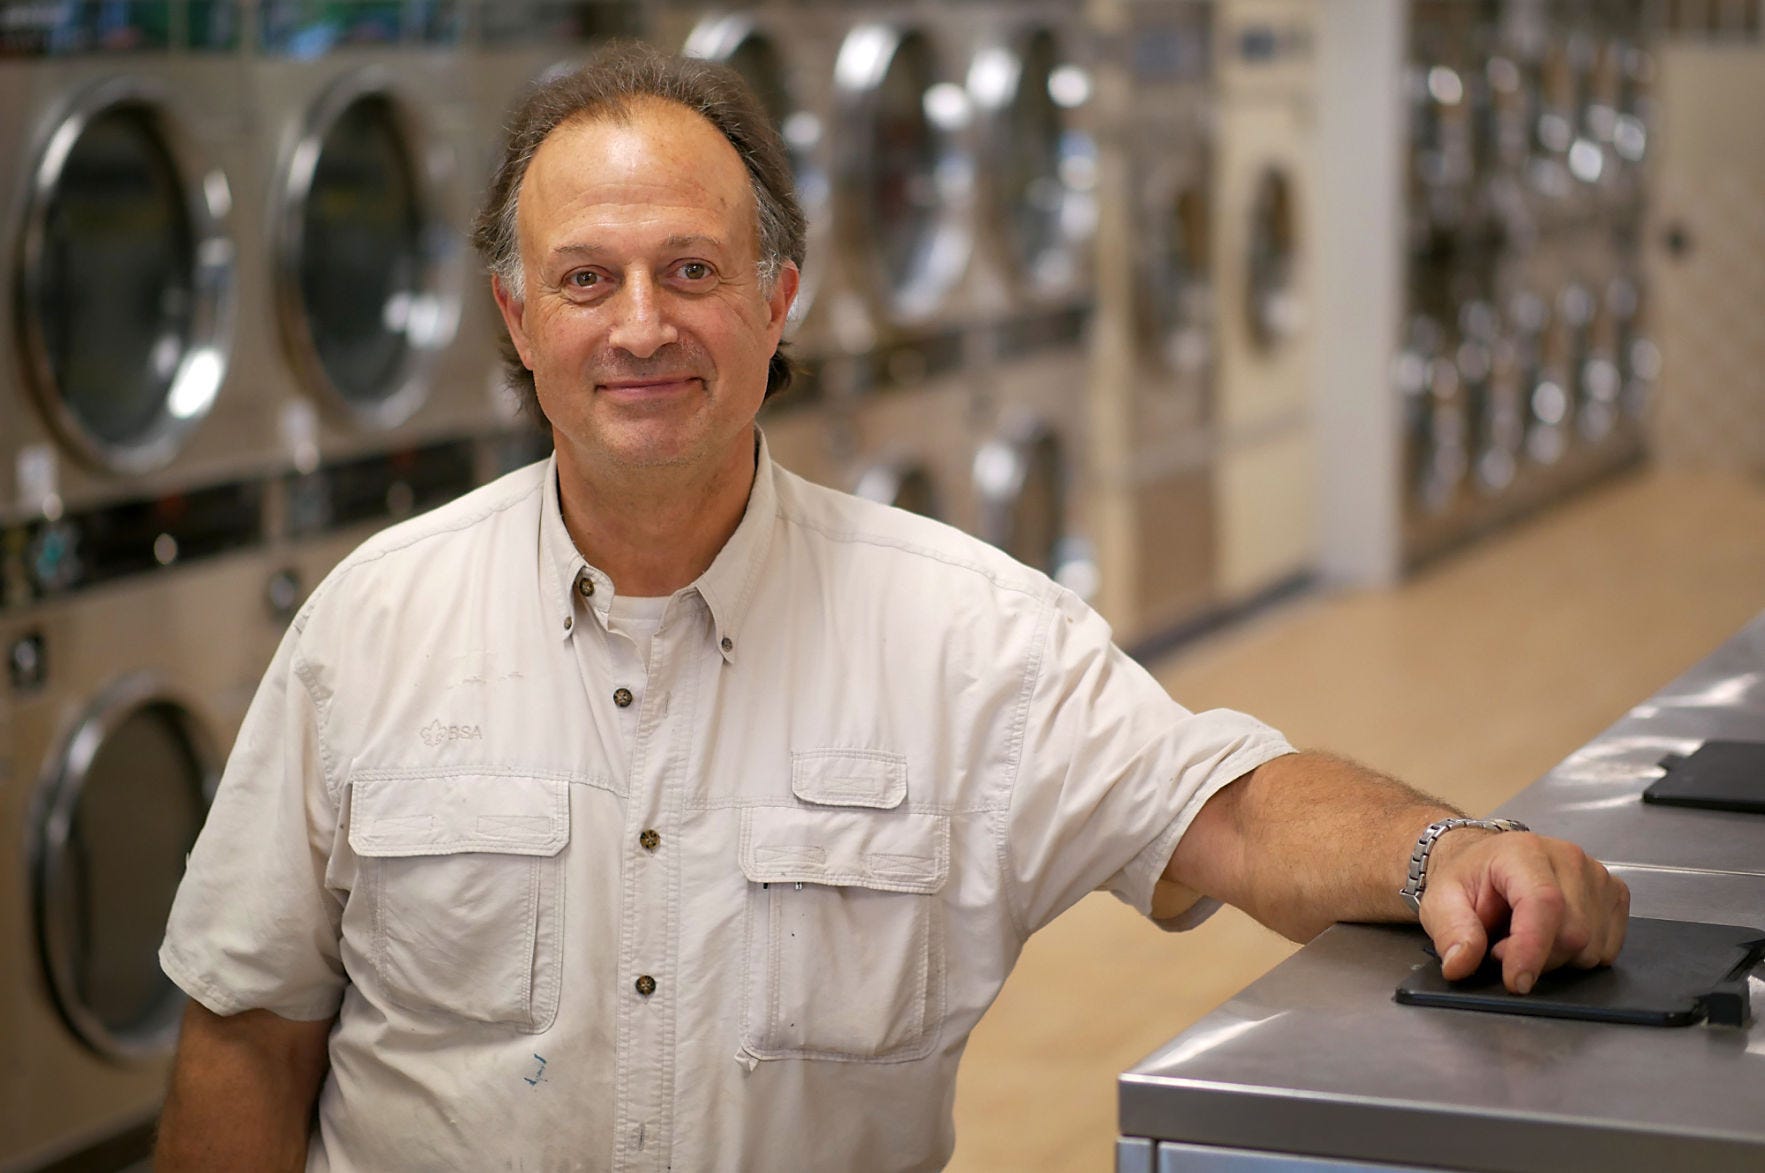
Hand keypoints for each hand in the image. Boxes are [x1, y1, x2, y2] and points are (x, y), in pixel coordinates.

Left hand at [1418, 830, 1629, 993]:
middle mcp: (1568, 858)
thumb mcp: (1442, 901)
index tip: (1515, 983)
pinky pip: (1608, 948)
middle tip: (1502, 947)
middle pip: (1572, 934)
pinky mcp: (1615, 893)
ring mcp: (1597, 875)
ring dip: (1557, 959)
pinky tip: (1554, 936)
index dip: (1532, 948)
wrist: (1490, 863)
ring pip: (1591, 947)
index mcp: (1523, 851)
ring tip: (1527, 937)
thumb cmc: (1470, 880)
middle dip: (1536, 958)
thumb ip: (1451, 931)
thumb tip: (1460, 965)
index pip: (1542, 903)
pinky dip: (1579, 955)